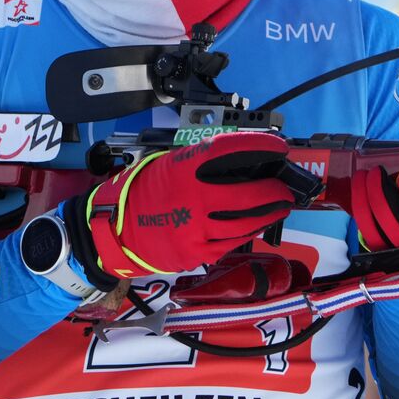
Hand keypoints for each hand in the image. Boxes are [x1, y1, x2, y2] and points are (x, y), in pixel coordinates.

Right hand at [77, 131, 296, 278]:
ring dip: (269, 213)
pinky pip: (232, 242)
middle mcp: (194, 198)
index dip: (261, 145)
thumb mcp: (167, 165)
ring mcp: (196, 228)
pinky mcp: (196, 253)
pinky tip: (257, 225)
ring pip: (246, 222)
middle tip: (286, 185)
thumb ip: (200, 162)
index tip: (278, 146)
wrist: (111, 231)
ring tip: (281, 206)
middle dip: (274, 189)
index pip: (233, 150)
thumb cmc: (141, 193)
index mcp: (185, 169)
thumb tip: (240, 160)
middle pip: (249, 192)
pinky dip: (250, 232)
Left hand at [351, 167, 398, 250]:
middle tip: (378, 171)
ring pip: (374, 223)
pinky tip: (359, 192)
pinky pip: (366, 230)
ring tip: (364, 176)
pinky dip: (360, 209)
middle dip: (381, 190)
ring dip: (365, 196)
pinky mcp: (379, 254)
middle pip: (392, 217)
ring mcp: (394, 253)